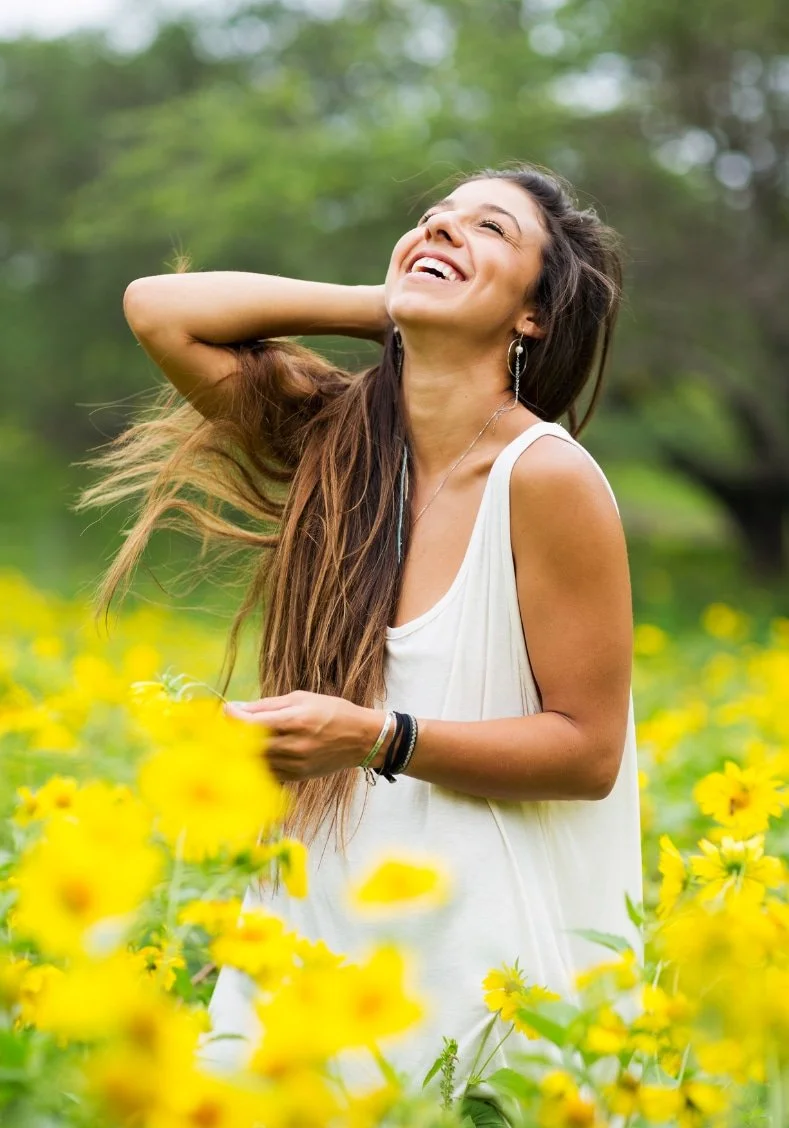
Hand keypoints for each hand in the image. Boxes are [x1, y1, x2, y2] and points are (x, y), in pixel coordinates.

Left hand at [224, 691, 382, 782]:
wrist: (361, 739)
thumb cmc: (332, 712)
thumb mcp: (301, 698)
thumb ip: (267, 705)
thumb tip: (237, 708)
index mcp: (294, 721)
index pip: (250, 724)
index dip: (232, 717)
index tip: (226, 710)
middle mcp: (293, 746)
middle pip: (247, 745)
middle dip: (233, 734)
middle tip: (229, 724)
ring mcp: (294, 765)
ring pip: (254, 761)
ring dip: (243, 750)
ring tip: (242, 737)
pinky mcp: (296, 777)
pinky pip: (267, 771)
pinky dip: (258, 762)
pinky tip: (260, 751)